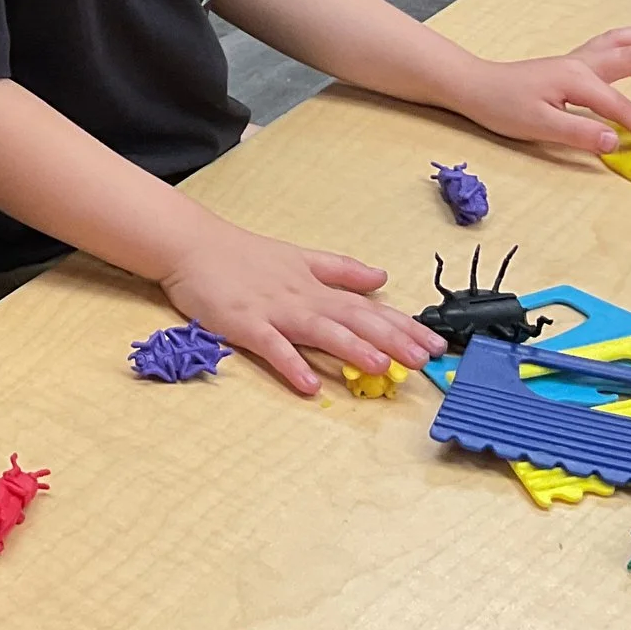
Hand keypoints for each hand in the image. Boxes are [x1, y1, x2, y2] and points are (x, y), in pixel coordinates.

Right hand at [157, 218, 445, 395]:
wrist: (192, 245)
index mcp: (317, 285)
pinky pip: (270, 346)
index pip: (368, 306)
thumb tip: (381, 277)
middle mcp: (303, 297)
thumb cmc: (244, 254)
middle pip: (353, 318)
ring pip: (319, 330)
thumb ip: (340, 270)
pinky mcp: (244, 323)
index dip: (404, 325)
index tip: (437, 343)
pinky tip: (308, 384)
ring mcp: (274, 310)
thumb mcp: (299, 257)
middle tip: (424, 359)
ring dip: (350, 348)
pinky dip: (289, 363)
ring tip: (380, 367)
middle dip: (391, 339)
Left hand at [450, 27, 630, 154]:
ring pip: (623, 43)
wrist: (473, 85)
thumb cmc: (501, 105)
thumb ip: (578, 133)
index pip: (622, 108)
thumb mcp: (537, 126)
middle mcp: (582, 65)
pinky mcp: (570, 65)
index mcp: (578, 80)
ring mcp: (576, 61)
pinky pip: (611, 49)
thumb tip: (614, 142)